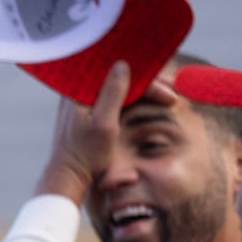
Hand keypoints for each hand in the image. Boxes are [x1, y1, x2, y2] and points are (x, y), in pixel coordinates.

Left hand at [38, 60, 157, 203]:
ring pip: (119, 85)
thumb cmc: (85, 156)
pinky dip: (134, 97)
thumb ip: (112, 95)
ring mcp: (82, 99)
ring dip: (144, 89)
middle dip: (149, 82)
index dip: (148, 81)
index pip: (119, 73)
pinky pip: (114, 95)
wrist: (68, 178)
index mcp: (78, 91)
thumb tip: (122, 64)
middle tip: (174, 91)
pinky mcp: (87, 109)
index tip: (169, 94)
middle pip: (120, 76)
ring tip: (168, 95)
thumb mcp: (103, 125)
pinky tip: (151, 100)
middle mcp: (78, 91)